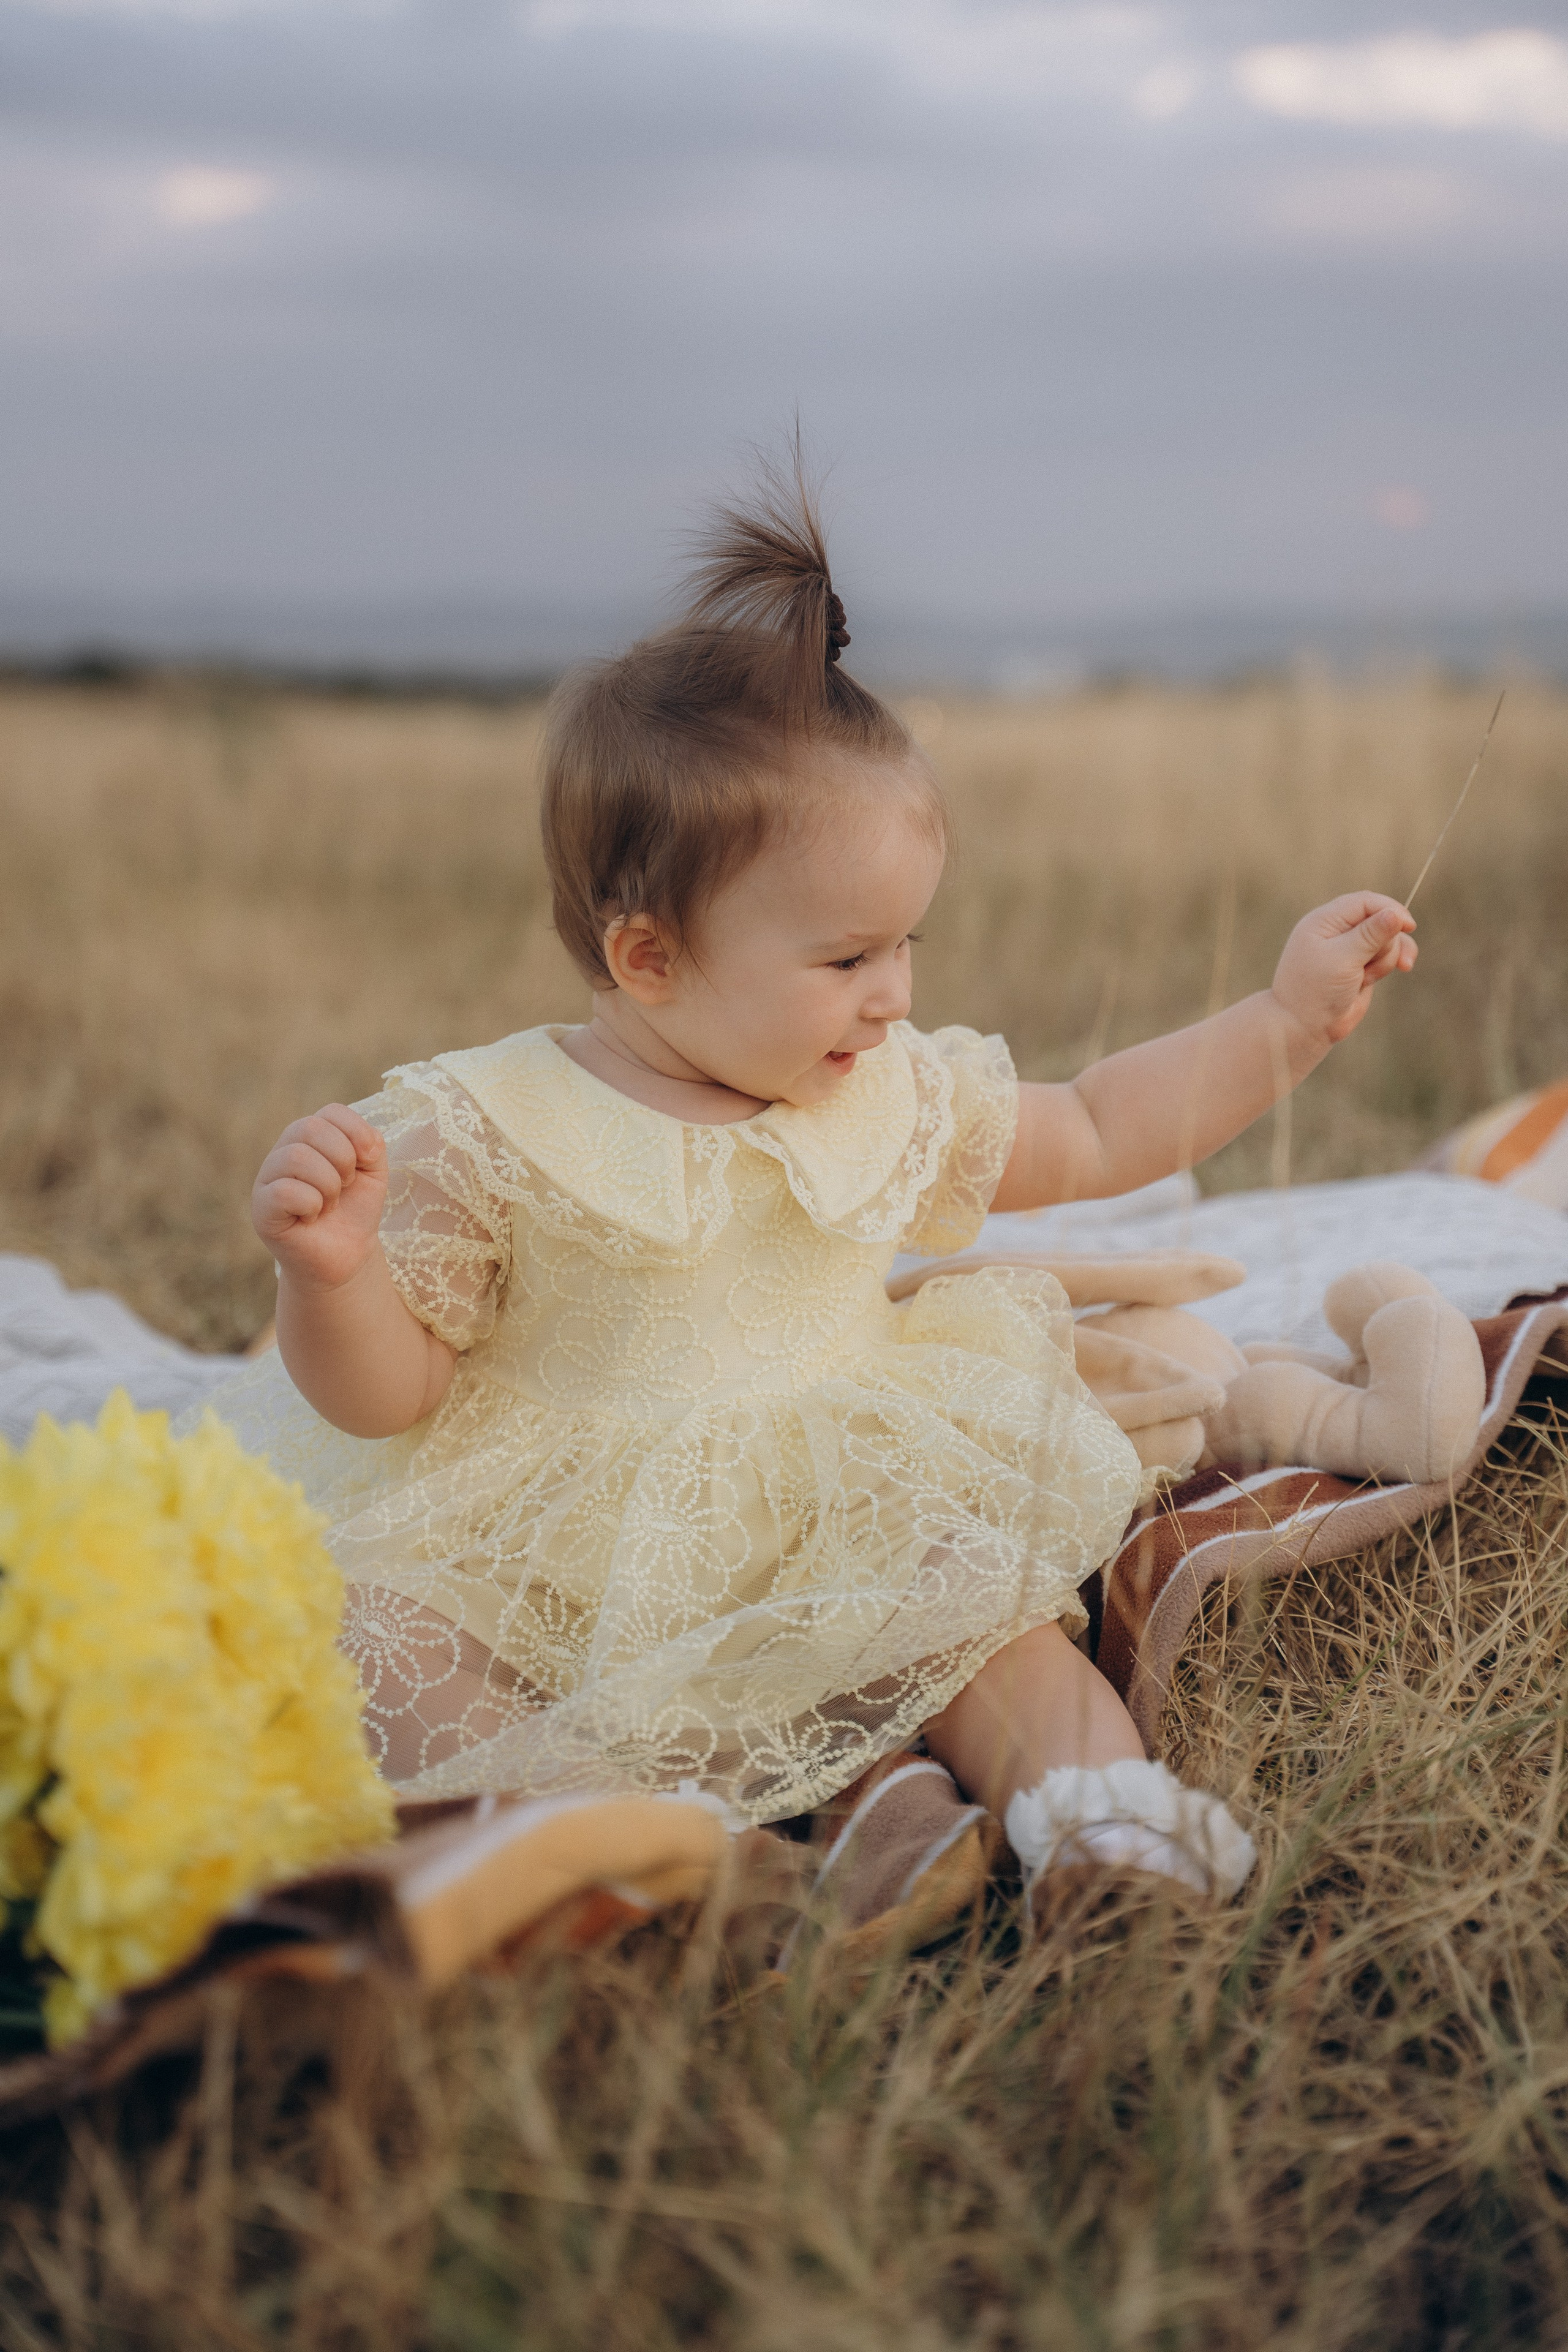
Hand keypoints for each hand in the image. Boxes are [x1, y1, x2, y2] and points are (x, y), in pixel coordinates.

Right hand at [251, 1105, 388, 1290]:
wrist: (347, 1255)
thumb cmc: (355, 1208)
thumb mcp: (373, 1171)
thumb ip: (371, 1144)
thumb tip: (363, 1145)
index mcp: (310, 1136)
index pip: (331, 1112)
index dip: (357, 1134)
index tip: (367, 1162)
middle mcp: (284, 1150)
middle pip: (310, 1127)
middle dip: (342, 1159)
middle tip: (345, 1186)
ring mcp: (268, 1178)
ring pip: (296, 1156)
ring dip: (328, 1184)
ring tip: (328, 1203)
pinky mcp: (262, 1208)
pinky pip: (284, 1191)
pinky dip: (311, 1205)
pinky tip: (311, 1217)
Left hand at [1271, 893, 1416, 1050]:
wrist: (1304, 1027)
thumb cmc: (1316, 991)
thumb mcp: (1342, 959)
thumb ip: (1369, 935)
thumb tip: (1395, 913)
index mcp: (1325, 921)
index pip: (1365, 902)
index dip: (1389, 909)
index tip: (1409, 926)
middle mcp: (1338, 930)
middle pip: (1381, 920)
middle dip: (1386, 942)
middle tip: (1369, 966)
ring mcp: (1351, 948)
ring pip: (1388, 939)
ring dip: (1387, 958)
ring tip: (1367, 978)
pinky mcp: (1361, 965)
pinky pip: (1387, 955)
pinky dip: (1393, 962)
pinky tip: (1406, 967)